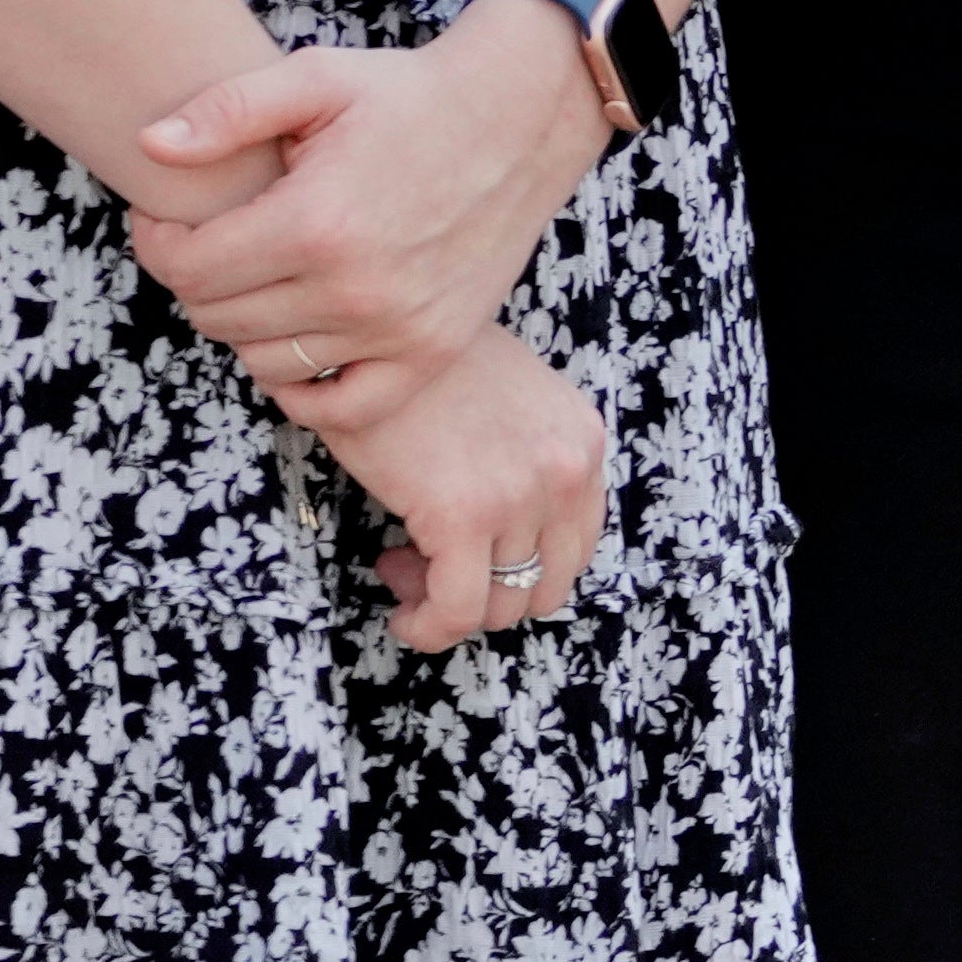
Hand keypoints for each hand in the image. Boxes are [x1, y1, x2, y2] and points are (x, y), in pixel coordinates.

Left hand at [125, 8, 606, 422]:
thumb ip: (227, 109)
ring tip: (266, 277)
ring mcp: (398, 326)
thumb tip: (151, 145)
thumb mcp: (318, 78)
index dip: (158, 241)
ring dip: (248, 325)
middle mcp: (354, 287)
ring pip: (266, 361)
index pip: (185, 268)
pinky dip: (307, 388)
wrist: (523, 118)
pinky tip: (301, 342)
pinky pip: (344, 406)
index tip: (171, 217)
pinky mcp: (435, 348)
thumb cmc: (412, 94)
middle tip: (222, 240)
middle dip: (200, 278)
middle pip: (217, 318)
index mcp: (315, 222)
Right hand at [325, 331, 609, 657]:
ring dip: (449, 605)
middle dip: (485, 593)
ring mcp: (523, 495)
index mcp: (583, 444)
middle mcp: (568, 471)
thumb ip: (523, 462)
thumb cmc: (425, 369)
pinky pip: (458, 612)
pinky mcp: (465, 516)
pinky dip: (428, 628)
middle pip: (546, 585)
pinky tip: (400, 609)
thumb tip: (499, 541)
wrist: (378, 333)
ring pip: (501, 606)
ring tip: (403, 565)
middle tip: (427, 563)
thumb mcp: (508, 407)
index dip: (518, 568)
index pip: (576, 547)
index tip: (464, 551)